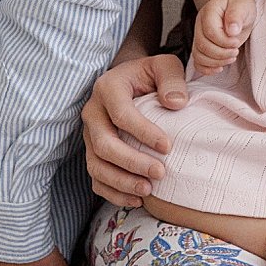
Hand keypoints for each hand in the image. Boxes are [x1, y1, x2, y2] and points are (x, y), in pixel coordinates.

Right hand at [80, 54, 186, 205]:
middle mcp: (92, 113)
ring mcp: (89, 135)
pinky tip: (136, 200)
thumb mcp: (165, 65)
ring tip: (148, 191)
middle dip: (132, 163)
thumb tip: (176, 104)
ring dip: (121, 182)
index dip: (143, 132)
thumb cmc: (151, 75)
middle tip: (160, 173)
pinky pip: (96, 179)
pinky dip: (113, 193)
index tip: (168, 146)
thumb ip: (172, 79)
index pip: (121, 114)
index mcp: (108, 88)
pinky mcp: (92, 152)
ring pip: (96, 165)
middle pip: (104, 144)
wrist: (131, 81)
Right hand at [191, 0, 253, 75]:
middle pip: (202, 45)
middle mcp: (200, 24)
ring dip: (216, 62)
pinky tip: (220, 67)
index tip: (236, 42)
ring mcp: (198, 36)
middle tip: (235, 51)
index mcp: (209, 11)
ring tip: (231, 58)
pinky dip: (207, 69)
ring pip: (198, 55)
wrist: (237, 10)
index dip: (224, 41)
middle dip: (221, 53)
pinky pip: (197, 62)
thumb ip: (237, 15)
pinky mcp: (201, 47)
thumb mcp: (243, 6)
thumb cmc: (240, 7)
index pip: (210, 31)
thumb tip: (232, 30)